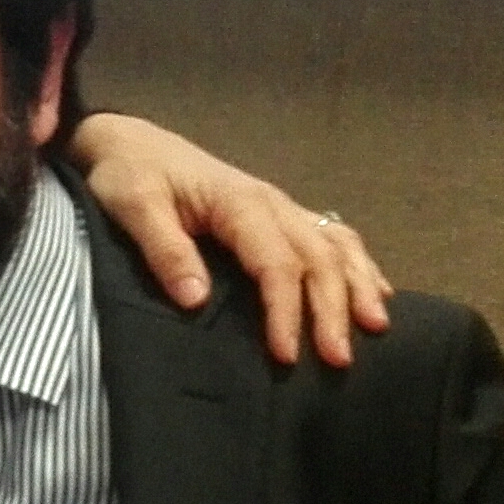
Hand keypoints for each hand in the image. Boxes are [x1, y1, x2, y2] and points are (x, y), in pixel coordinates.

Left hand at [67, 112, 392, 367]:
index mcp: (238, 202)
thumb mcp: (133, 205)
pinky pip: (333, 236)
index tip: (286, 356)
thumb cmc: (128, 174)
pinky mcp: (280, 214)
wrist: (129, 143)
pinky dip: (359, 265)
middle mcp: (271, 202)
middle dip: (333, 309)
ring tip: (375, 327)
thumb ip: (164, 249)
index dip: (286, 311)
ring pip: (336, 244)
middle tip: (338, 360)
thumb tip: (196, 300)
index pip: (276, 262)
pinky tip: (376, 293)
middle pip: (318, 257)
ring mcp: (281, 207)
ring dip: (358, 285)